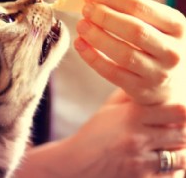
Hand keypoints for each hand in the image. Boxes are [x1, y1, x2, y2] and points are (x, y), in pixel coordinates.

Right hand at [67, 89, 185, 177]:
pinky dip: (168, 169)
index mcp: (131, 116)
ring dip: (176, 151)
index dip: (180, 112)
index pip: (178, 111)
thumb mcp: (108, 110)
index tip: (174, 114)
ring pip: (180, 156)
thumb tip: (146, 82)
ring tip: (163, 148)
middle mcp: (138, 137)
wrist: (77, 163)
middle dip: (179, 132)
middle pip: (182, 133)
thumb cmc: (94, 134)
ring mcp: (141, 160)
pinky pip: (170, 174)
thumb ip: (128, 96)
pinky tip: (154, 162)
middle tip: (169, 132)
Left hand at [74, 0, 185, 104]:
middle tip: (85, 11)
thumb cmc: (154, 45)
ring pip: (123, 54)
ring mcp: (157, 73)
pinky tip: (80, 45)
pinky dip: (92, 58)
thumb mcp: (152, 23)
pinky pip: (111, 72)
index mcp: (176, 26)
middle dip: (104, 17)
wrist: (166, 83)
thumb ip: (128, 6)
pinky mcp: (139, 89)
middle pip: (134, 30)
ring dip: (97, 37)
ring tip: (81, 26)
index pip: (140, 7)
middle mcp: (171, 51)